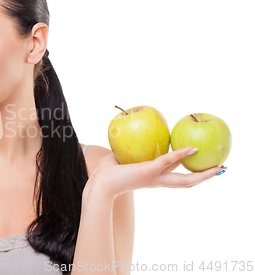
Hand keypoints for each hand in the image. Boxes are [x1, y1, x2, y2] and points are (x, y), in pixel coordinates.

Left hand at [86, 146, 224, 198]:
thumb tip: (135, 136)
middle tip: (221, 170)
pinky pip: (168, 161)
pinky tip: (191, 148)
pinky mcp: (148, 170)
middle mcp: (157, 181)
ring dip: (202, 174)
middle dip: (204, 177)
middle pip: (186, 183)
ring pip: (184, 179)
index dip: (190, 173)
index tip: (203, 167)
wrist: (98, 183)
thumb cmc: (107, 172)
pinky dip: (180, 155)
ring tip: (217, 167)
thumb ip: (133, 151)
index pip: (175, 177)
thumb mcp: (124, 159)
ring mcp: (154, 177)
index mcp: (153, 179)